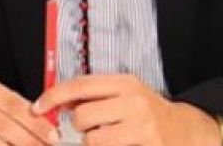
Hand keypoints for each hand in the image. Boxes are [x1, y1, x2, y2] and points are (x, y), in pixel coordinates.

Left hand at [31, 73, 221, 145]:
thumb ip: (93, 95)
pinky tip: (117, 145)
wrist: (184, 130)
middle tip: (88, 128)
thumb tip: (55, 101)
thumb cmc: (146, 113)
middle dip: (77, 126)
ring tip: (107, 139)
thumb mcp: (124, 94)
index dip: (53, 96)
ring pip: (92, 140)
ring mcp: (142, 127)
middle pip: (82, 116)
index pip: (80, 85)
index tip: (38, 106)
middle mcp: (134, 102)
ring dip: (92, 143)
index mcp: (125, 83)